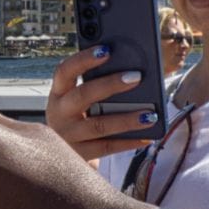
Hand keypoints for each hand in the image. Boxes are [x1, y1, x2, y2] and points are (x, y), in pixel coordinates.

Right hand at [45, 47, 157, 161]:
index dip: (83, 59)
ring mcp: (68, 136)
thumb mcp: (77, 101)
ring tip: (150, 114)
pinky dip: (129, 141)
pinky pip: (108, 147)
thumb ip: (94, 85)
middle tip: (136, 77)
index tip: (106, 49)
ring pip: (99, 125)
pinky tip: (147, 136)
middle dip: (110, 85)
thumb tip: (131, 71)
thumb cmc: (79, 119)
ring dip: (126, 119)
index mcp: (58, 93)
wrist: (61, 159)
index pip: (65, 71)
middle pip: (83, 95)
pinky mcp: (80, 155)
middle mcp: (58, 113)